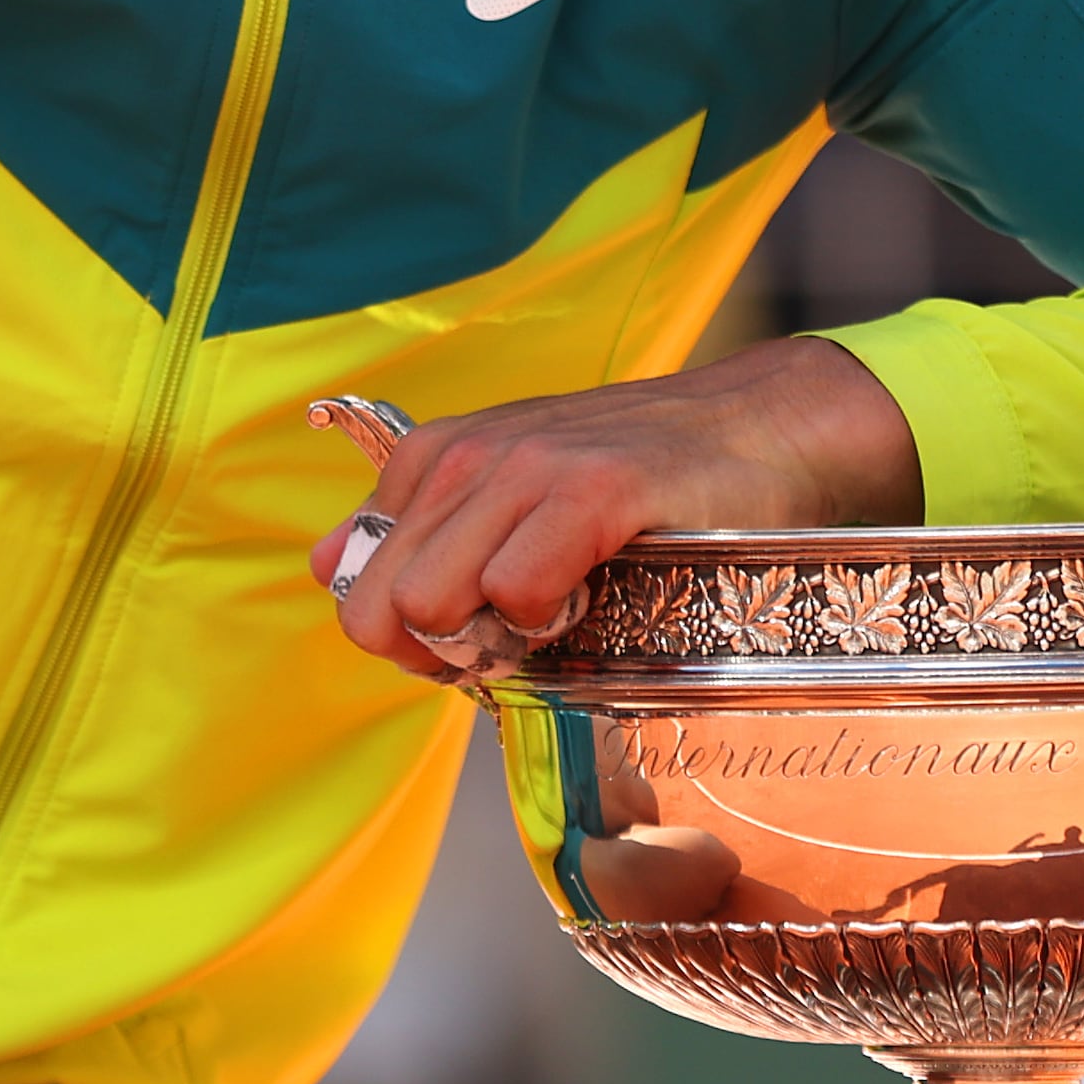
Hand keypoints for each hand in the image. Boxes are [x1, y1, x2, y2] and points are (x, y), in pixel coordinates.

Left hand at [307, 336, 924, 681]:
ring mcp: (527, 468)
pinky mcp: (594, 491)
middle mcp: (466, 455)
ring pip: (432, 603)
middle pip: (379, 608)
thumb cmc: (635, 479)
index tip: (473, 634)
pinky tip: (590, 598)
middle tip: (512, 642)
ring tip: (555, 617)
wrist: (760, 431)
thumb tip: (323, 570)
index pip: (352, 586)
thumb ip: (418, 531)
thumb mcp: (510, 492)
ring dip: (490, 641)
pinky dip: (547, 621)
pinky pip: (518, 589)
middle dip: (434, 653)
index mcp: (433, 458)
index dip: (407, 637)